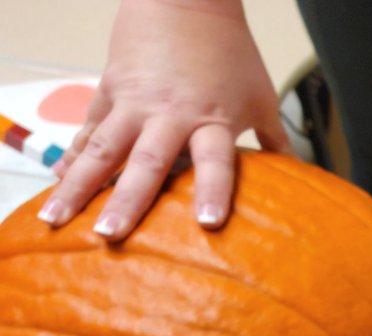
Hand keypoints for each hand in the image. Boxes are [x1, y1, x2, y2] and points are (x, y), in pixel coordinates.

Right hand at [37, 0, 290, 240]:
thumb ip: (275, 141)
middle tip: (111, 235)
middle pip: (147, 162)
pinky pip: (89, 129)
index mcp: (212, 119)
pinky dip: (73, 155)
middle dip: (128, 200)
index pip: (215, 161)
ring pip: (102, 149)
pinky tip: (59, 181)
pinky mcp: (111, 91)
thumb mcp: (260, 97)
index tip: (208, 223)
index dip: (213, 191)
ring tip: (58, 218)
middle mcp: (170, 115)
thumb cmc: (230, 52)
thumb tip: (300, 178)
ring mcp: (134, 104)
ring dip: (80, 185)